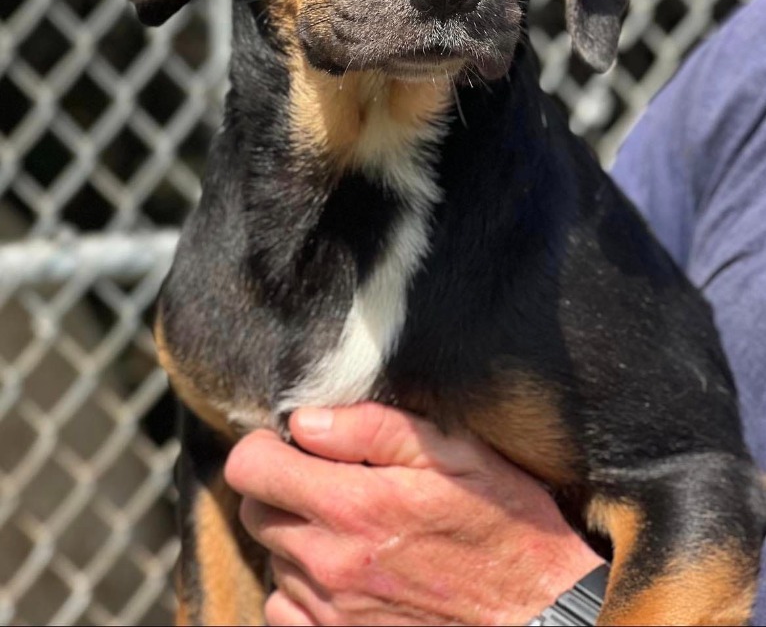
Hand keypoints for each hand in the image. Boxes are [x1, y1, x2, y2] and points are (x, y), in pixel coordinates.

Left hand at [224, 403, 602, 625]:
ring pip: (270, 558)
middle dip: (279, 485)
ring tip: (348, 528)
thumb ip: (373, 428)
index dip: (266, 445)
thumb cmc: (505, 524)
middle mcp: (331, 564)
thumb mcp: (456, 454)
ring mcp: (332, 613)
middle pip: (253, 511)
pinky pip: (282, 609)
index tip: (296, 443)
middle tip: (326, 480)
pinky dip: (301, 588)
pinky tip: (345, 573)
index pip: (251, 468)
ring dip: (295, 536)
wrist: (540, 616)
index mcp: (355, 505)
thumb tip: (306, 420)